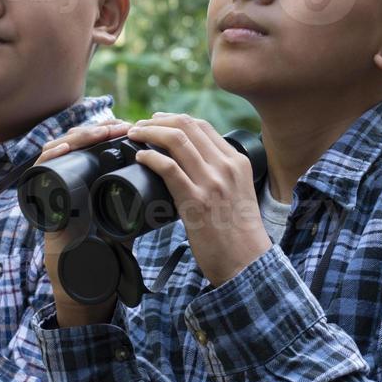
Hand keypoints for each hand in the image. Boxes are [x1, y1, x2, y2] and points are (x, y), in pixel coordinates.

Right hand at [36, 120, 131, 326]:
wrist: (83, 282)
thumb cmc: (105, 253)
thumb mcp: (126, 221)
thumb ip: (142, 207)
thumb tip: (173, 187)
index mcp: (89, 180)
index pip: (95, 144)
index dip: (110, 132)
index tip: (132, 127)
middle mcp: (69, 179)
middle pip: (77, 141)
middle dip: (98, 130)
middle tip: (118, 128)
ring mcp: (53, 186)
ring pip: (59, 148)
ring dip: (79, 137)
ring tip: (99, 134)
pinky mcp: (40, 199)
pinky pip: (39, 170)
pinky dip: (50, 156)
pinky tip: (63, 148)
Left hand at [125, 113, 270, 286]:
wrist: (247, 262)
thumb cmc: (239, 233)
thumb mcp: (238, 192)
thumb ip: (220, 175)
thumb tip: (189, 165)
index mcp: (237, 162)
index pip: (203, 126)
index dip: (175, 118)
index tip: (157, 120)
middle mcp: (226, 166)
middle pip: (187, 126)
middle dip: (157, 121)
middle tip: (139, 125)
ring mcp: (211, 182)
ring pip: (176, 140)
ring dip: (148, 133)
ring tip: (134, 135)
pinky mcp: (196, 201)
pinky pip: (168, 168)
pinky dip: (150, 157)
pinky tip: (140, 157)